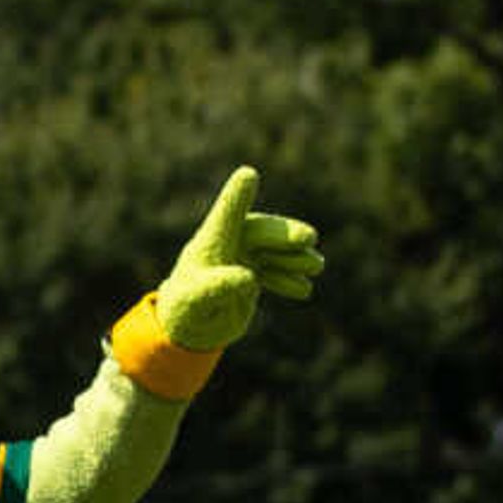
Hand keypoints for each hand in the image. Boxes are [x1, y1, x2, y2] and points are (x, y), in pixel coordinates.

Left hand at [152, 167, 322, 353]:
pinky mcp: (251, 276)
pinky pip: (274, 272)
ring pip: (272, 251)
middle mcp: (227, 245)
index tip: (248, 174)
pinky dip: (289, 279)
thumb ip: (218, 287)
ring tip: (317, 266)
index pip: (227, 215)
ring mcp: (241, 259)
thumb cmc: (184, 308)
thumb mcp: (197, 299)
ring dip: (294, 257)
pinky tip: (305, 289)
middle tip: (309, 238)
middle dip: (284, 235)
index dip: (238, 197)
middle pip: (260, 233)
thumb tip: (249, 279)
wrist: (186, 327)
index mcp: (211, 242)